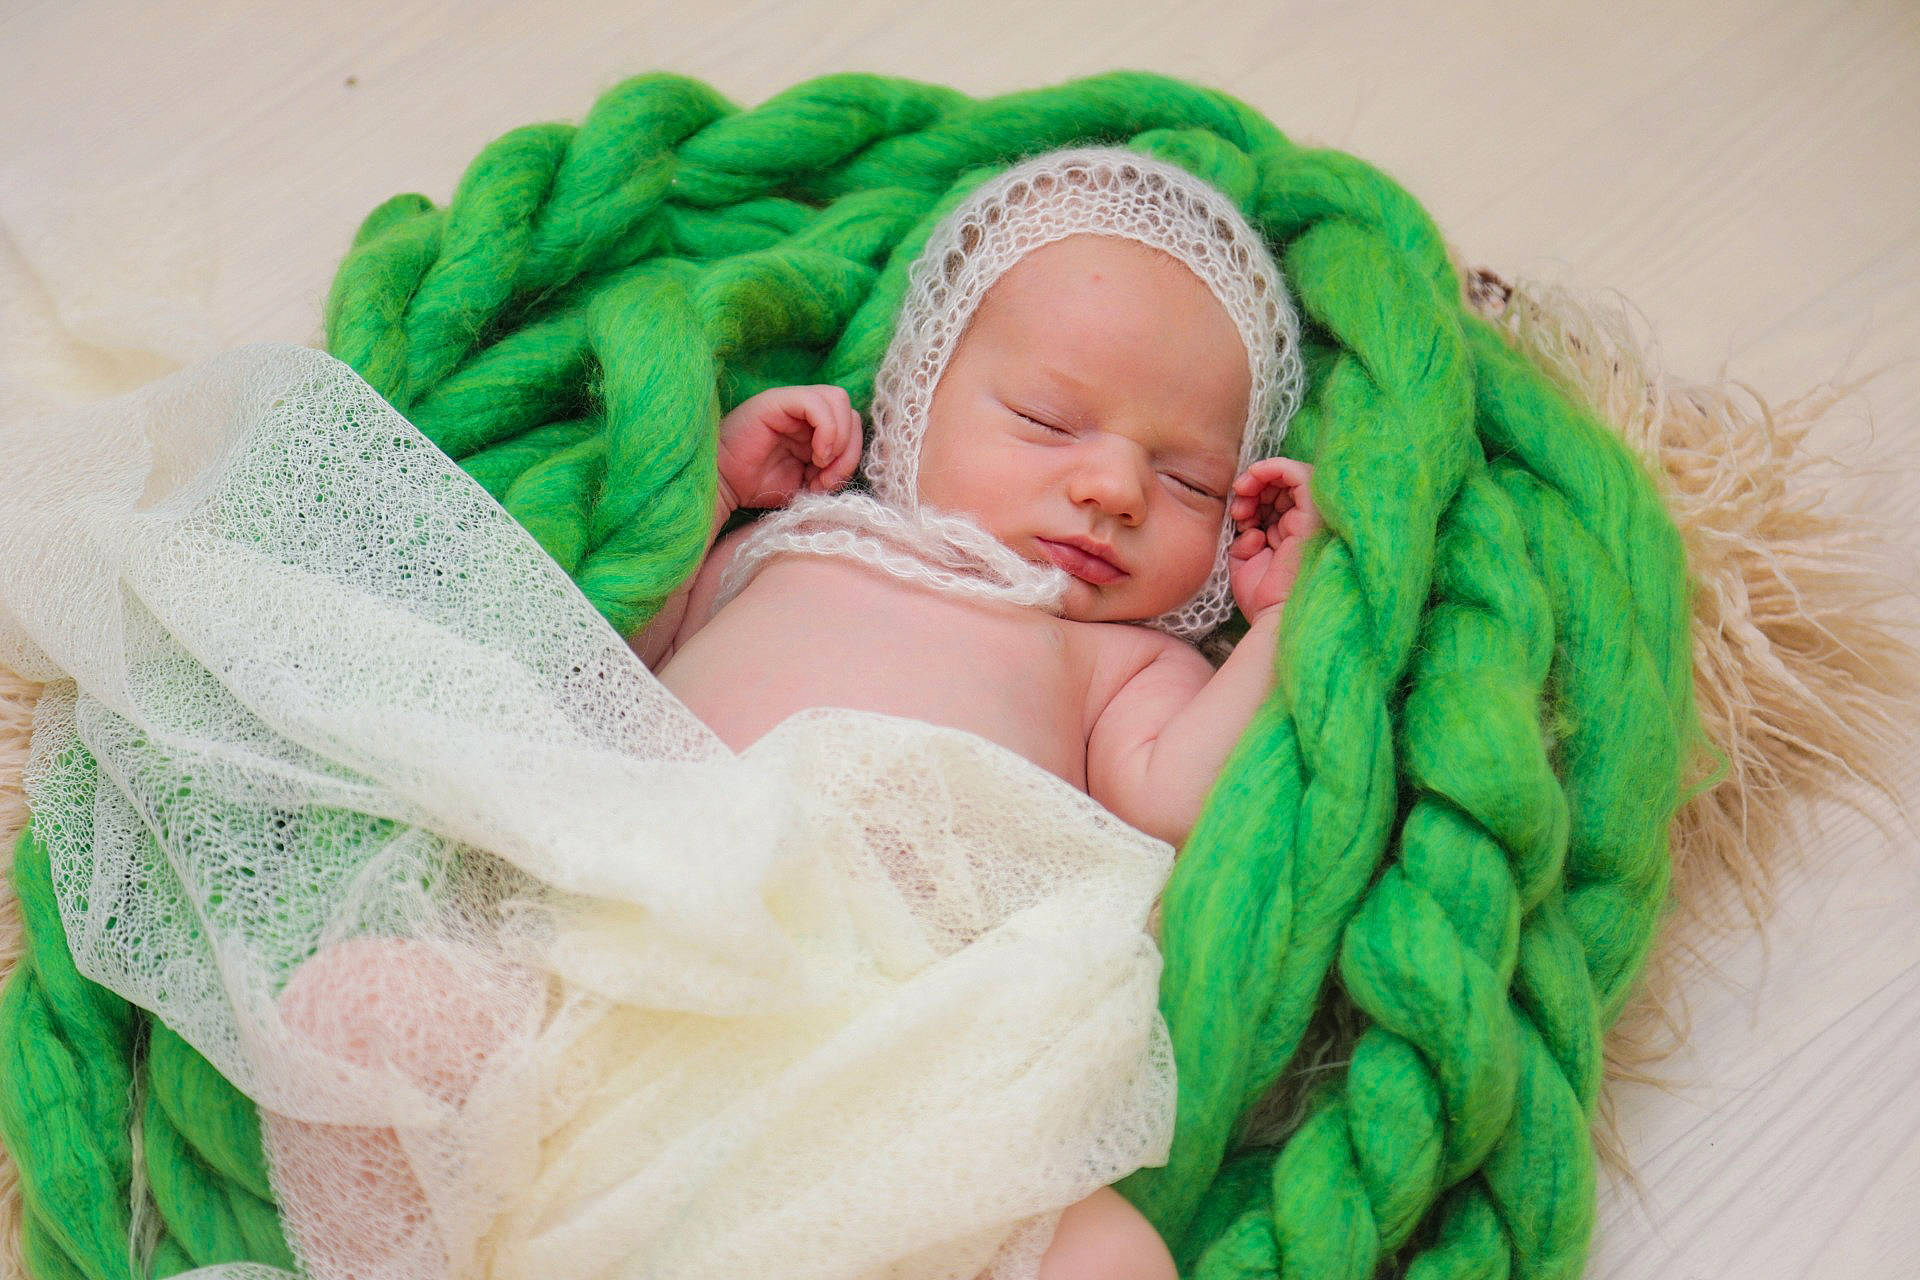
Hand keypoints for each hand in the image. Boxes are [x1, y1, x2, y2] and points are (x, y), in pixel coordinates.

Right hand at [715, 384, 861, 510]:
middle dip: (849, 449)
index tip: (828, 484)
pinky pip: (815, 401)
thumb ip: (831, 474)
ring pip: (839, 399)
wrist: (722, 486)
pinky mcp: (777, 401)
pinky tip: (816, 453)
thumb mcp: (806, 484)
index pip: (853, 426)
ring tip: (821, 463)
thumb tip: (848, 468)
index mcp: (814, 428)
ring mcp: (791, 403)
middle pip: (850, 412)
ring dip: (840, 437)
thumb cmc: (758, 487)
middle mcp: (805, 412)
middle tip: (827, 476)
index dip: (851, 456)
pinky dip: (827, 428)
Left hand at [1227, 457, 1319, 624]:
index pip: (1275, 501)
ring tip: (1242, 495)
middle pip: (1281, 487)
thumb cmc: (1262, 597)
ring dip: (1260, 479)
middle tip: (1237, 505)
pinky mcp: (1313, 513)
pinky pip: (1299, 473)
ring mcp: (1310, 518)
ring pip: (1290, 477)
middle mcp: (1303, 525)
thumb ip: (1243, 537)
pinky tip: (1252, 478)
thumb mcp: (1244, 561)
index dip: (1253, 498)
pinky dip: (1274, 467)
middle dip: (1254, 488)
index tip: (1236, 512)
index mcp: (1290, 535)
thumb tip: (1249, 524)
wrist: (1274, 617)